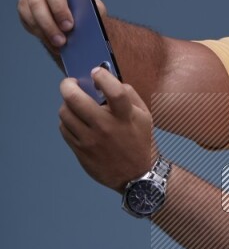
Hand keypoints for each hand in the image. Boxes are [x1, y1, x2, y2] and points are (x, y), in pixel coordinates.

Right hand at [17, 0, 106, 52]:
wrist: (68, 29)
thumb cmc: (83, 17)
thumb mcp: (93, 15)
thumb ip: (93, 13)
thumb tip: (89, 22)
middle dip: (59, 7)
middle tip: (69, 27)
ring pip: (35, 2)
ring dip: (48, 25)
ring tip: (61, 42)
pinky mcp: (24, 3)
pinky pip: (27, 16)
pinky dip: (40, 32)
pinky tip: (52, 42)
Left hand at [59, 66, 158, 191]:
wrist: (137, 176)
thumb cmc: (139, 141)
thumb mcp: (144, 116)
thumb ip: (128, 94)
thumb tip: (107, 78)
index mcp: (125, 117)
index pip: (114, 91)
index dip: (102, 76)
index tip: (96, 73)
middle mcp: (106, 128)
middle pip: (75, 99)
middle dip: (68, 85)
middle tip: (70, 84)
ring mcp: (90, 141)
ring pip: (64, 112)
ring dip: (67, 104)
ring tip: (74, 104)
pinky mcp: (81, 151)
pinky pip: (64, 128)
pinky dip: (67, 121)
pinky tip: (76, 121)